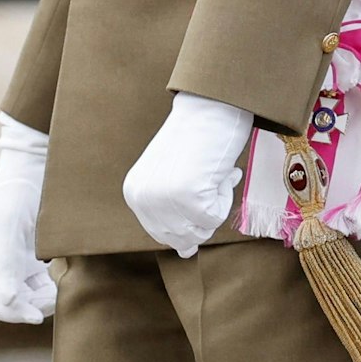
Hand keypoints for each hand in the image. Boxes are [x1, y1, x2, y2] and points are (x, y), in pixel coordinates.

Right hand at [0, 117, 57, 324]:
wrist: (35, 167)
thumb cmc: (14, 191)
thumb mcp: (8, 225)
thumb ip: (6, 263)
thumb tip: (8, 300)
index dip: (4, 311)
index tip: (31, 315)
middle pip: (4, 300)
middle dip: (26, 307)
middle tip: (51, 308)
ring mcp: (9, 263)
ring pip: (24, 295)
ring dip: (40, 300)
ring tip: (60, 294)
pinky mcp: (29, 260)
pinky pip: (38, 284)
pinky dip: (49, 288)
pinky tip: (64, 281)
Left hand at [122, 92, 254, 256]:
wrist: (210, 107)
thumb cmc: (197, 138)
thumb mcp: (174, 179)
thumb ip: (174, 215)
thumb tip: (185, 253)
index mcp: (135, 194)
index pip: (164, 233)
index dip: (190, 217)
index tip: (197, 187)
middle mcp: (143, 199)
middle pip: (183, 237)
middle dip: (204, 212)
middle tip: (207, 178)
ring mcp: (163, 199)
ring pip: (202, 229)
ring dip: (216, 202)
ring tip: (211, 173)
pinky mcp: (188, 197)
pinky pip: (216, 217)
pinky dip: (225, 194)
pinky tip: (219, 170)